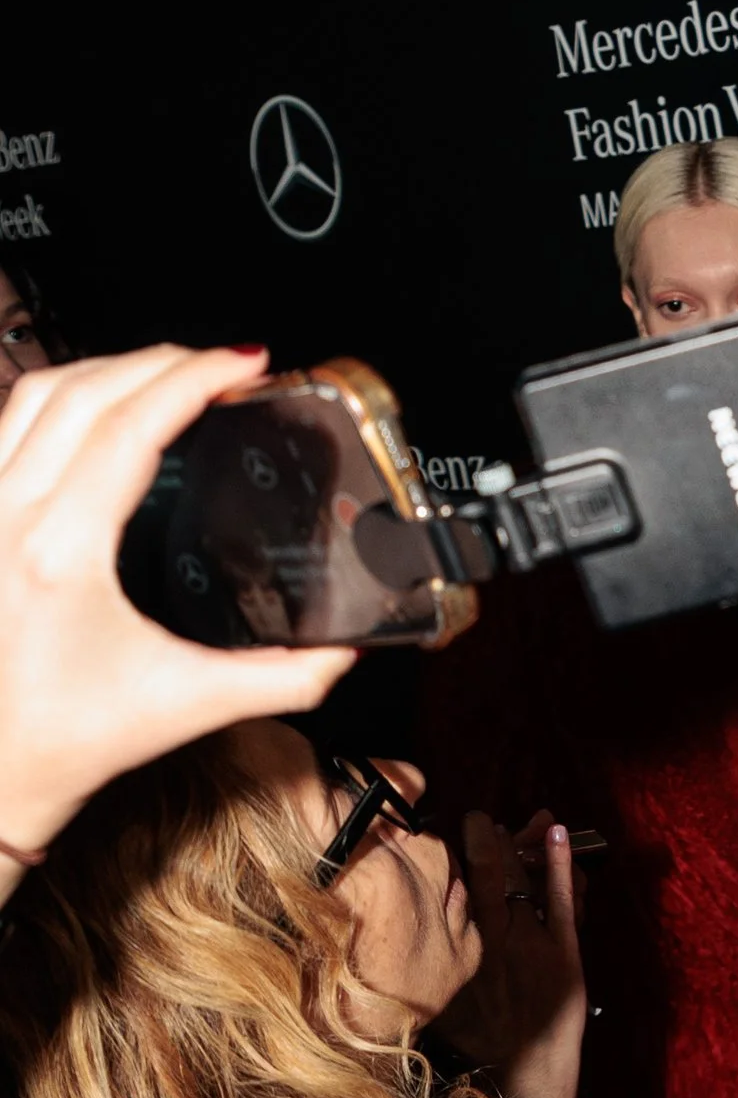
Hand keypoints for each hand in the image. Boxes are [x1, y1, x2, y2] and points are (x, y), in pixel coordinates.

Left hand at [0, 347, 354, 892]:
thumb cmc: (67, 738)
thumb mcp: (191, 704)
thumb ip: (283, 679)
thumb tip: (344, 652)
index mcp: (61, 551)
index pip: (129, 426)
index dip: (192, 379)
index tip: (243, 363)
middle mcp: (10, 517)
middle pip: (83, 389)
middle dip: (160, 360)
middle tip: (221, 362)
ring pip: (36, 393)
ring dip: (107, 366)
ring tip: (166, 369)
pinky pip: (10, 422)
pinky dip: (61, 394)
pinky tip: (99, 402)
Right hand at [432, 810, 586, 1097]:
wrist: (526, 1080)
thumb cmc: (480, 1048)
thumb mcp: (437, 1006)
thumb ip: (420, 970)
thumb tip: (392, 943)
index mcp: (455, 951)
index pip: (449, 890)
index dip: (449, 860)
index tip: (440, 841)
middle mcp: (489, 941)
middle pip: (486, 874)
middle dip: (483, 839)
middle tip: (479, 820)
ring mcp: (529, 945)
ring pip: (522, 881)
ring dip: (519, 845)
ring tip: (514, 824)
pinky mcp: (564, 954)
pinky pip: (560, 900)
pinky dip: (560, 863)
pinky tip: (557, 832)